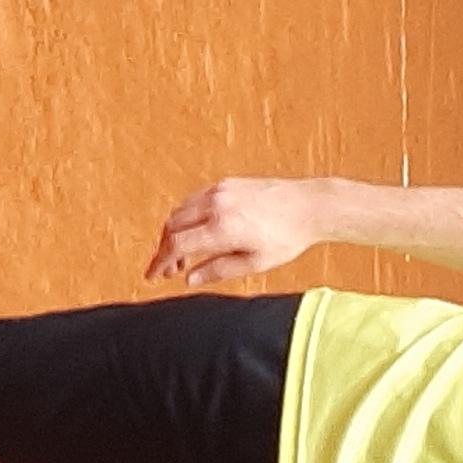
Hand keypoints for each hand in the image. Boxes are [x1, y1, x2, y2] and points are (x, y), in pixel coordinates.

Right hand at [147, 179, 323, 285]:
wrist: (310, 205)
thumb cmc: (287, 236)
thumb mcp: (254, 263)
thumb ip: (218, 270)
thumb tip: (190, 279)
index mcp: (222, 228)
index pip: (177, 245)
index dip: (160, 262)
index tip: (152, 275)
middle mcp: (216, 205)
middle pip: (172, 226)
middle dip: (164, 249)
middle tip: (169, 269)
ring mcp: (220, 190)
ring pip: (180, 211)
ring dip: (174, 232)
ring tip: (182, 254)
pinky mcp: (226, 183)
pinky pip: (194, 200)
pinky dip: (186, 217)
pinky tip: (195, 232)